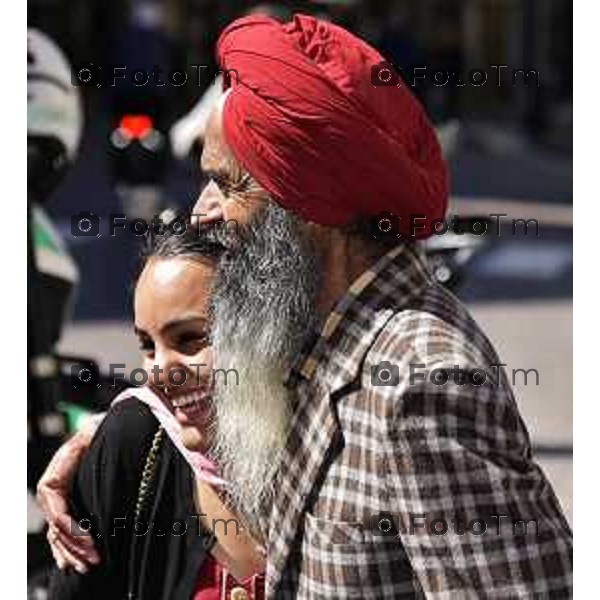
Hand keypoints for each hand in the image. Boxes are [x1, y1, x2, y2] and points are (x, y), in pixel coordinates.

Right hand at [36, 428, 100, 571]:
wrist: (92, 432)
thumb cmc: (92, 438)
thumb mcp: (86, 444)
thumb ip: (84, 456)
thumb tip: (89, 462)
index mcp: (51, 484)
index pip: (58, 515)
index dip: (74, 531)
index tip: (91, 542)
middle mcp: (49, 497)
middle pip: (59, 531)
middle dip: (76, 549)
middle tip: (94, 561)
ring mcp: (54, 504)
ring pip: (59, 536)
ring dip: (72, 554)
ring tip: (86, 567)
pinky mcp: (64, 507)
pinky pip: (59, 534)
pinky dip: (64, 550)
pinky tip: (68, 564)